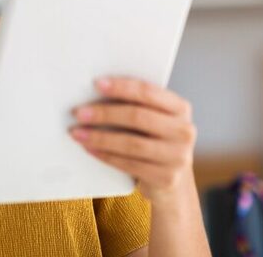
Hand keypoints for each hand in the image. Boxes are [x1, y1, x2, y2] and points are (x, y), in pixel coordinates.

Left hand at [69, 76, 197, 202]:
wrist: (171, 178)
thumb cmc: (153, 139)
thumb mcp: (154, 119)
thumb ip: (135, 104)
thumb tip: (93, 92)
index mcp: (180, 108)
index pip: (148, 92)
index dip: (121, 87)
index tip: (96, 84)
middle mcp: (184, 131)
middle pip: (137, 117)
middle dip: (104, 114)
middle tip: (78, 113)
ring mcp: (178, 156)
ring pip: (131, 143)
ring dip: (99, 137)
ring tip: (77, 133)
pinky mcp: (167, 178)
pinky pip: (129, 164)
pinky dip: (106, 155)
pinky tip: (89, 149)